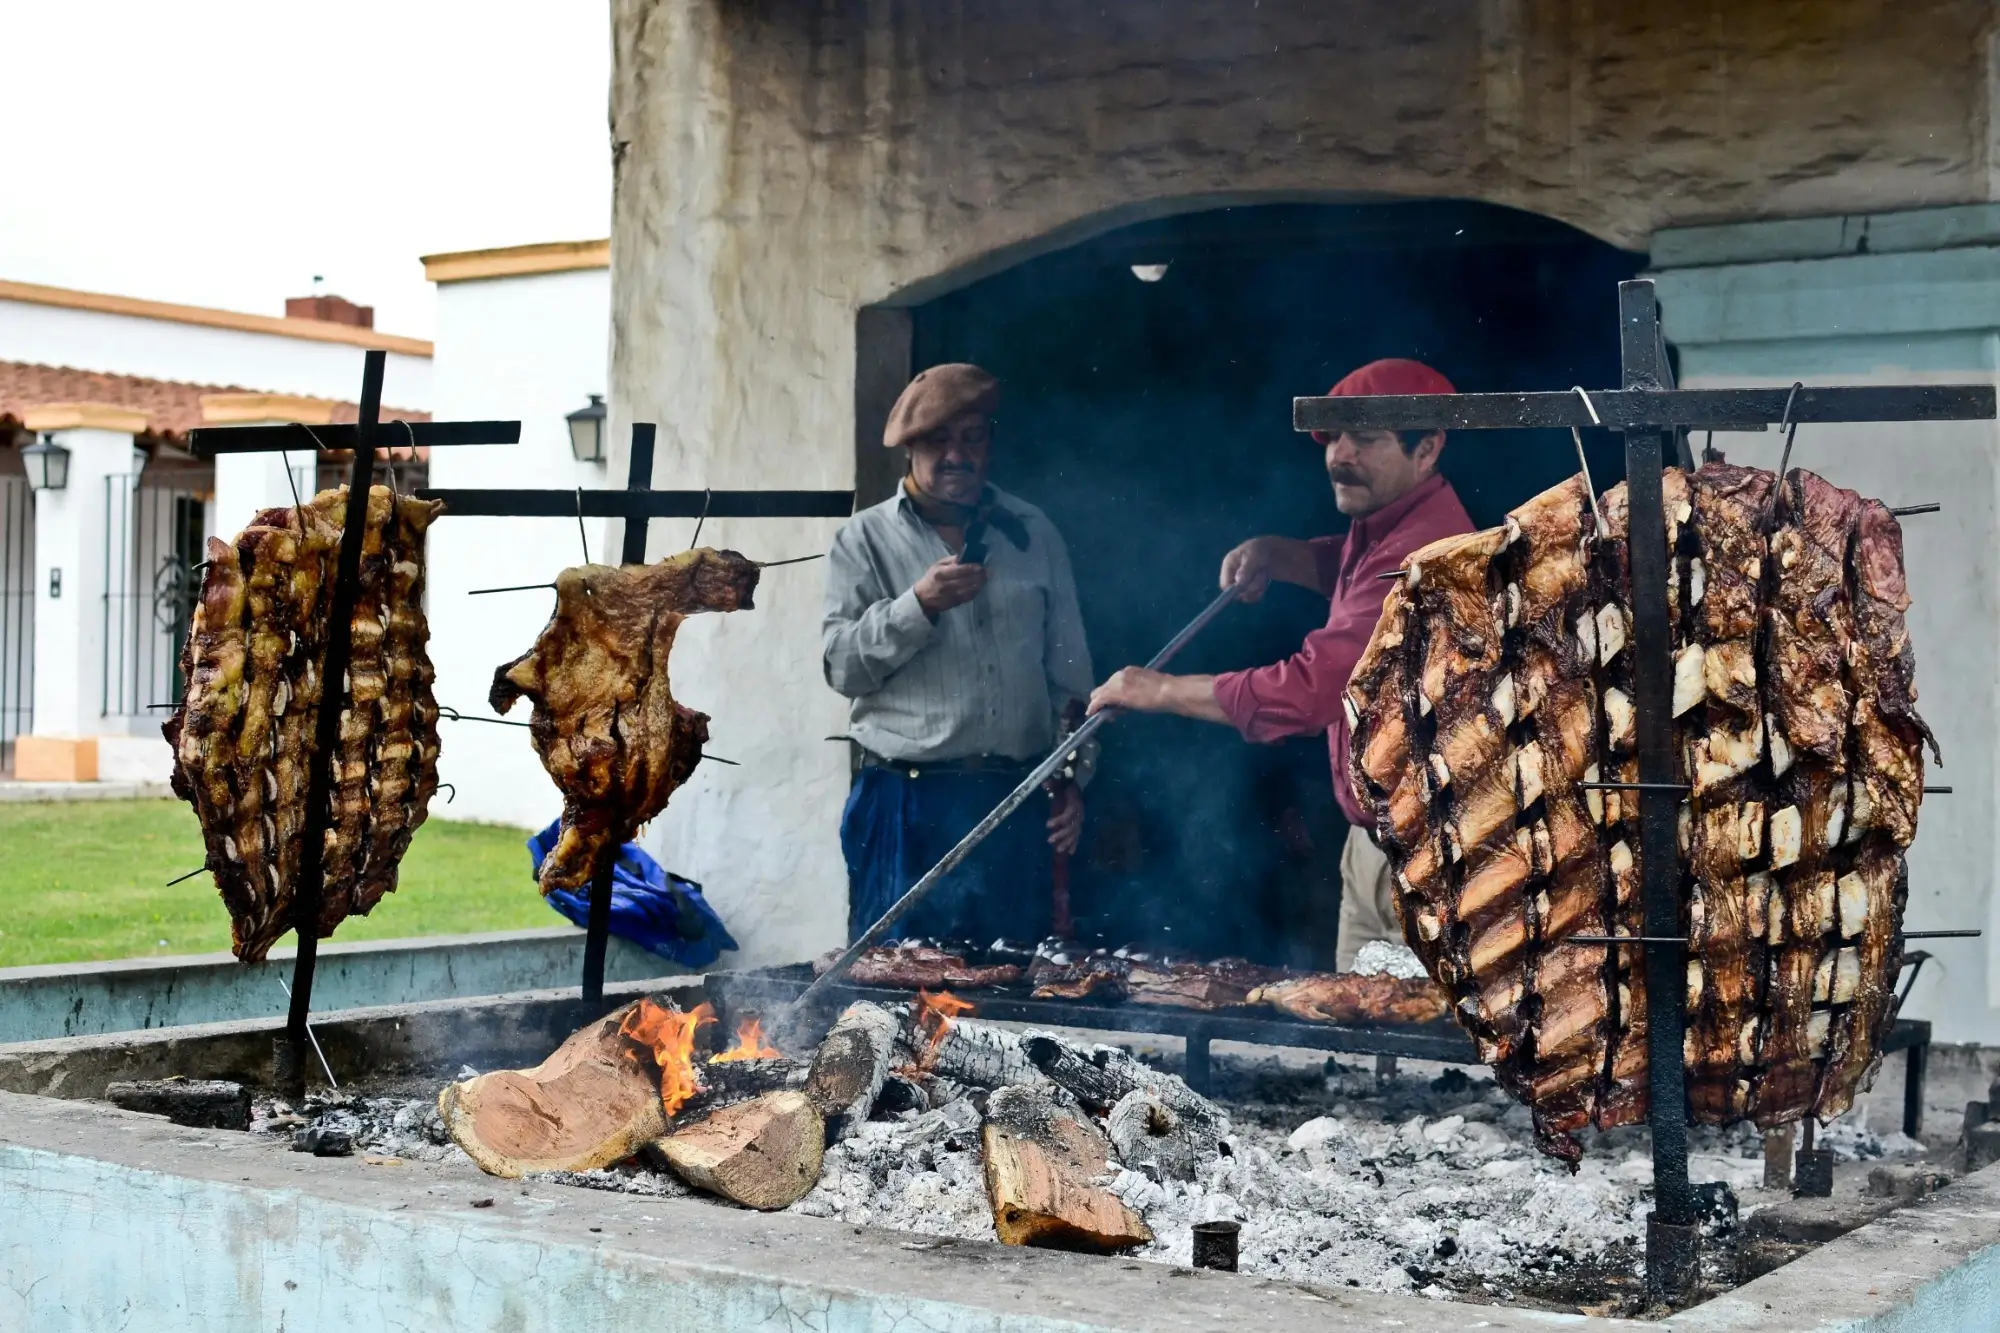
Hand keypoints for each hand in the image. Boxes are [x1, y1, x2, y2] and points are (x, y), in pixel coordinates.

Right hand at [912, 555, 986, 617]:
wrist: (924, 597)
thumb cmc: (932, 578)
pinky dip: (976, 591)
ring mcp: (951, 595)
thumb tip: (965, 556)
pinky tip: (979, 586)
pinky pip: (969, 597)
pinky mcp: (955, 603)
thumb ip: (951, 560)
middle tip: (986, 571)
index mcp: (941, 573)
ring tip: (985, 578)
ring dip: (980, 584)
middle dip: (979, 576)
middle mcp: (947, 585)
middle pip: (967, 580)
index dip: (971, 568)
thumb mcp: (938, 565)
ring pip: (970, 590)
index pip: (959, 570)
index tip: (980, 565)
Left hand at [1046, 784, 1082, 853]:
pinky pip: (1078, 836)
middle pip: (1072, 826)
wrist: (1075, 787)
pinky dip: (1074, 844)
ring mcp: (1080, 820)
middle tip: (1049, 840)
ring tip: (1057, 849)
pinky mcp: (1079, 825)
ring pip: (1075, 833)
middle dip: (1061, 834)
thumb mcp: (1059, 783)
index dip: (1059, 820)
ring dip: (1066, 842)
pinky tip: (1070, 852)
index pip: (1068, 814)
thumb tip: (1044, 784)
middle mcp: (1079, 813)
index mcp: (1075, 803)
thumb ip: (1052, 784)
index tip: (1047, 825)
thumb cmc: (1065, 786)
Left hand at [1088, 667, 1228, 723]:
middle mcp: (1120, 674)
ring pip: (1099, 694)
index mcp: (1129, 671)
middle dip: (1104, 699)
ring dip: (1100, 704)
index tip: (1117, 706)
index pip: (1114, 682)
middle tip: (1110, 713)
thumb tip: (1133, 699)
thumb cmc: (1166, 691)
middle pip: (1104, 687)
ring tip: (1104, 716)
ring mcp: (1116, 683)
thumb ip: (1137, 690)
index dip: (1112, 694)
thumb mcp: (1149, 687)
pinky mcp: (1114, 693)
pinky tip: (1091, 714)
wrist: (1169, 691)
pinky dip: (1094, 707)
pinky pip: (1098, 701)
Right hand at [1220, 536, 1280, 601]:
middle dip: (1251, 586)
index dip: (1235, 590)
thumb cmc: (1262, 550)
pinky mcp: (1248, 588)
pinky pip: (1252, 597)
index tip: (1248, 588)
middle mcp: (1232, 575)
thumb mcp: (1255, 556)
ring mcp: (1240, 582)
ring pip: (1246, 594)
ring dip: (1258, 586)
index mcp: (1229, 564)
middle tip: (1261, 575)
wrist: (1274, 552)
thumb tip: (1239, 582)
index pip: (1225, 584)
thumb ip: (1247, 569)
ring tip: (1264, 574)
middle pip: (1236, 592)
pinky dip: (1260, 591)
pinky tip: (1265, 581)